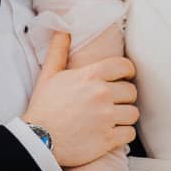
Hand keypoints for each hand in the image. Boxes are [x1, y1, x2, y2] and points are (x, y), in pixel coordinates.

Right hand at [24, 32, 138, 167]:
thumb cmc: (43, 107)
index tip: (124, 78)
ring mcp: (106, 118)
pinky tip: (111, 133)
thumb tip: (63, 30)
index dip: (127, 72)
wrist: (37, 140)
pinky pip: (129, 133)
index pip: (124, 66)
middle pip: (131, 92)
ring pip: (133, 113)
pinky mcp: (108, 139)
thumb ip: (59, 50)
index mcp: (90, 76)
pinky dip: (123, 134)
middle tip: (113, 102)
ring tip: (112, 119)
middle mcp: (101, 95)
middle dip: (124, 97)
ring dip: (124, 116)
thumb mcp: (48, 75)